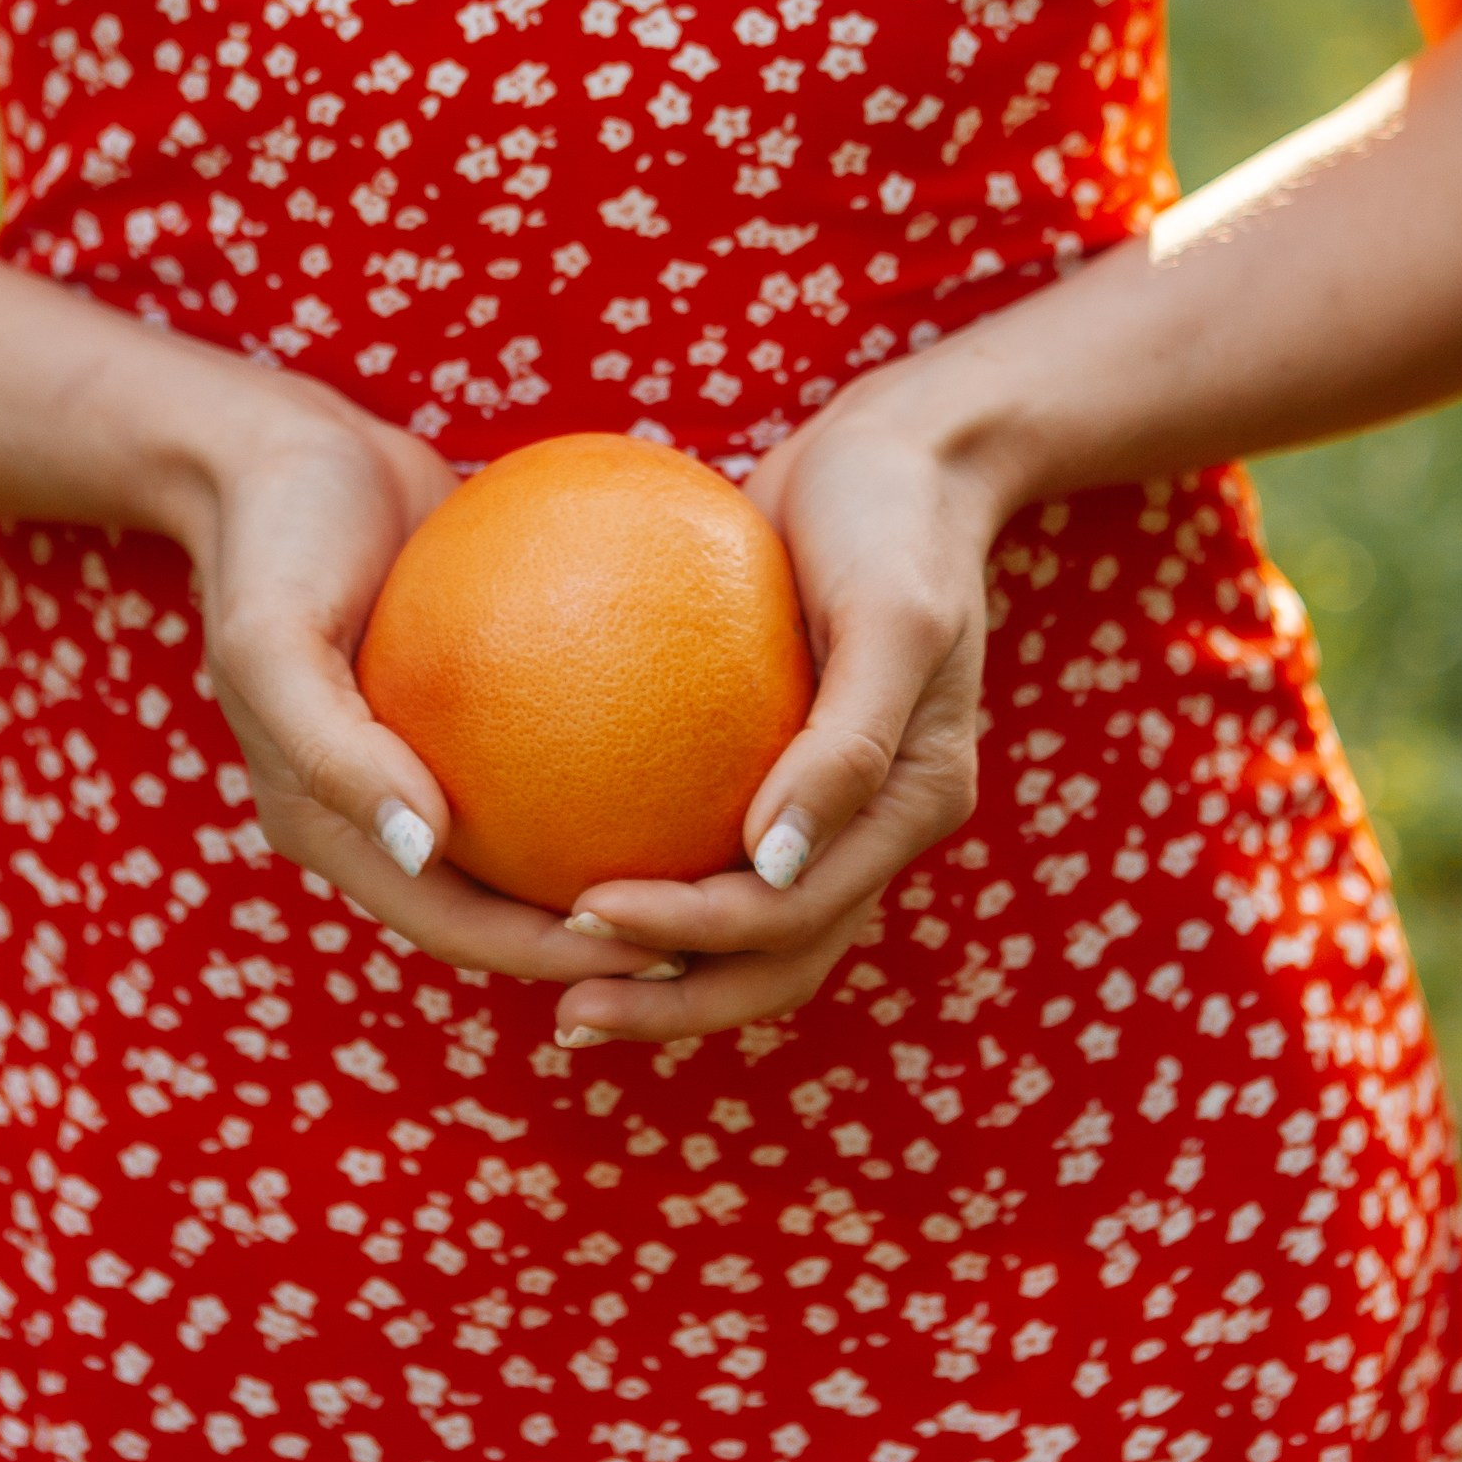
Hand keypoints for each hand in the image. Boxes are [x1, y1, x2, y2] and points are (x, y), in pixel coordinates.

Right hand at [168, 370, 671, 989]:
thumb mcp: (272, 638)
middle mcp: (382, 809)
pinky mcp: (470, 699)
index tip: (653, 951)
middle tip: (716, 926)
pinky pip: (557, 738)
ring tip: (727, 855)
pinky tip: (709, 727)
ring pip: (537, 837)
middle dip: (604, 937)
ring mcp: (427, 757)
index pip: (453, 925)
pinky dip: (625, 747)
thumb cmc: (273, 536)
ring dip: (620, 864)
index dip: (547, 956)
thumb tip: (424, 850)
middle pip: (506, 907)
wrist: (277, 446)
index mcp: (330, 826)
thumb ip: (334, 751)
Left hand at [550, 357, 1008, 1043]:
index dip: (693, 941)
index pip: (792, 918)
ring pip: (746, 930)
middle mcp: (873, 829)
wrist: (908, 452)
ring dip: (661, 972)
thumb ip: (848, 744)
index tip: (584, 912)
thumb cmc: (894, 516)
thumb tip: (772, 864)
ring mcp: (830, 807)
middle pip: (771, 960)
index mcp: (909, 808)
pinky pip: (711, 846)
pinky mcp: (781, 768)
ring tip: (553, 975)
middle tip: (561, 1009)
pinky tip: (551, 862)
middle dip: (670, 1001)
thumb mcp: (892, 613)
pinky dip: (653, 875)